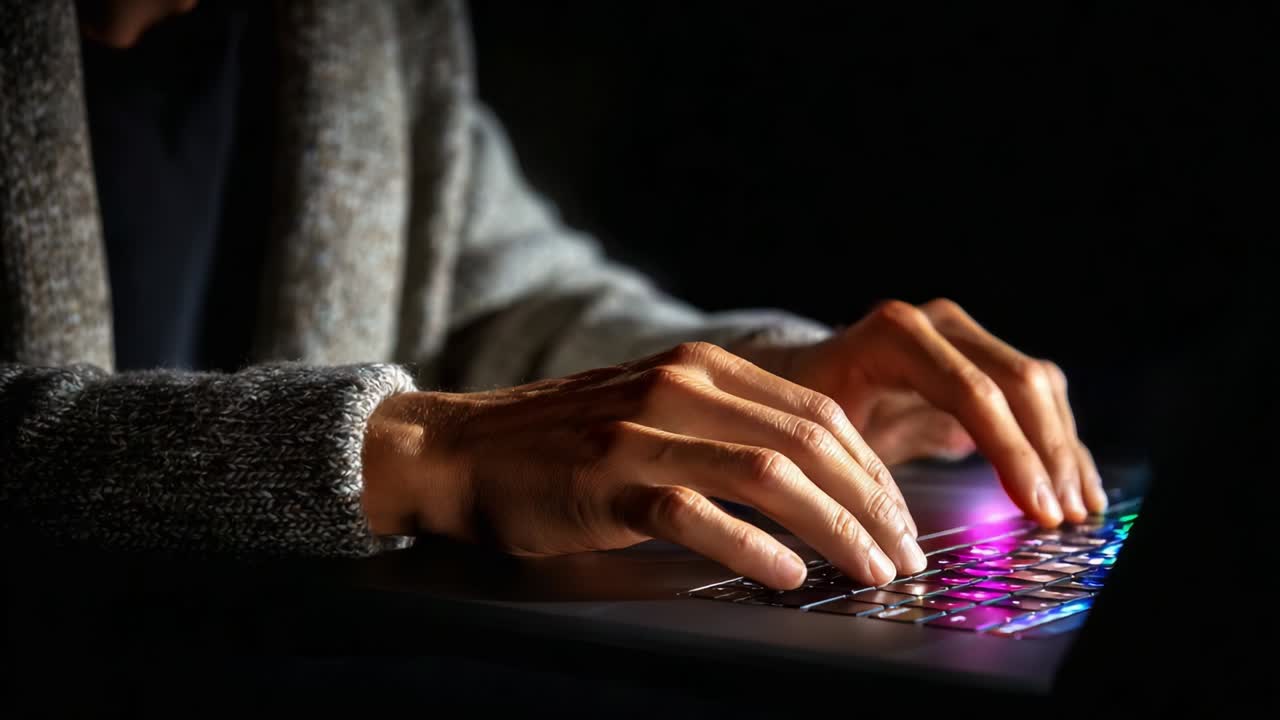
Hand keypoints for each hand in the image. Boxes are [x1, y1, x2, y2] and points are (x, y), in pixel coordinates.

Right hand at [361, 342, 922, 588]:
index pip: (817, 414)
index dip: (872, 471)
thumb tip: (818, 485)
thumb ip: (728, 430)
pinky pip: (693, 511)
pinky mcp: (605, 480)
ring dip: (833, 527)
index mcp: (702, 367)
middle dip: (870, 504)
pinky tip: (788, 573)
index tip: (900, 520)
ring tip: (869, 571)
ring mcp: (641, 430)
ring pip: (766, 474)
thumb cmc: (563, 444)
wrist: (462, 450)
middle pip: (807, 442)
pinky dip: (750, 545)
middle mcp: (679, 386)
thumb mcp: (655, 411)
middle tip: (904, 557)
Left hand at [734, 299, 1105, 526]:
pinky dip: (1056, 440)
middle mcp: (936, 324)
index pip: (971, 391)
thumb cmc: (806, 415)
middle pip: (1016, 383)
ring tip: (1080, 509)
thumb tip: (906, 537)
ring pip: (1036, 385)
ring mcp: (963, 335)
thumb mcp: (826, 440)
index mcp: (893, 336)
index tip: (1036, 507)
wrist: (801, 377)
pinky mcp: (982, 357)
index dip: (1011, 452)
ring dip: (1062, 449)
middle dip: (1046, 455)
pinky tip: (1076, 484)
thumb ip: (868, 471)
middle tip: (1065, 516)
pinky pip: (1035, 393)